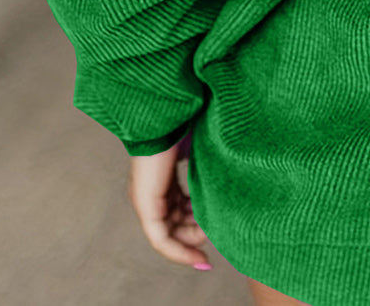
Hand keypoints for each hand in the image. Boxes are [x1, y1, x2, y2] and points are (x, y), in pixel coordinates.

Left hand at [127, 134, 211, 270]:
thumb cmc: (185, 126)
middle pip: (174, 225)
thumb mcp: (199, 155)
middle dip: (196, 234)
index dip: (197, 224)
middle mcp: (152, 194)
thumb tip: (224, 185)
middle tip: (216, 232)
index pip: (178, 211)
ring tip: (210, 239)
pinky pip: (160, 238)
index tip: (217, 230)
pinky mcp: (146, 204)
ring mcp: (146, 200)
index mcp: (163, 181)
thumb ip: (205, 173)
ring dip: (190, 241)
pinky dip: (178, 250)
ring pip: (168, 234)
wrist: (168, 115)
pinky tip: (196, 253)